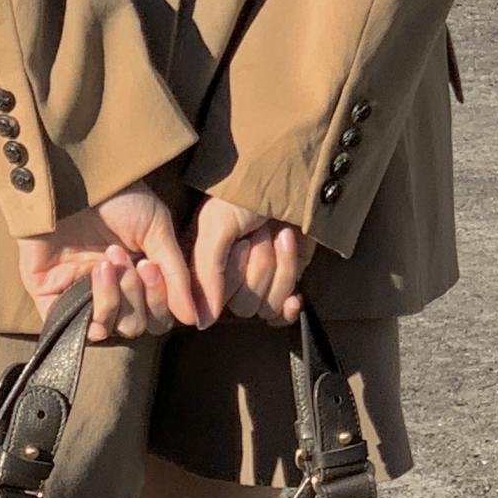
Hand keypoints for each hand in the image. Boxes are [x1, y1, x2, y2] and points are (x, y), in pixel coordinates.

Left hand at [17, 182, 198, 340]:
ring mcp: (81, 295)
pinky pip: (75, 329)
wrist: (70, 177)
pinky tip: (95, 285)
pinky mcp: (51, 297)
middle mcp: (112, 290)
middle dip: (136, 296)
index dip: (160, 301)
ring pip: (109, 328)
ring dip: (114, 298)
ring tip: (106, 262)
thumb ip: (175, 273)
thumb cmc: (115, 194)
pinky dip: (91, 317)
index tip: (151, 266)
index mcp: (139, 276)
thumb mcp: (156, 227)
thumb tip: (192, 317)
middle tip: (128, 260)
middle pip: (136, 325)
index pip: (158, 315)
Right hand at [188, 197, 315, 328]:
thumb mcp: (216, 226)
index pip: (213, 301)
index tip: (242, 243)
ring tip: (281, 235)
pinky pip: (280, 316)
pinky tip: (295, 297)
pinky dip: (288, 308)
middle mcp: (226, 278)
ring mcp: (257, 282)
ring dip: (281, 269)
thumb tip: (202, 321)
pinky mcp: (283, 284)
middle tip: (263, 234)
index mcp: (202, 265)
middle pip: (243, 307)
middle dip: (260, 267)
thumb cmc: (247, 194)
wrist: (295, 176)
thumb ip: (206, 273)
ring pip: (266, 308)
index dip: (233, 276)